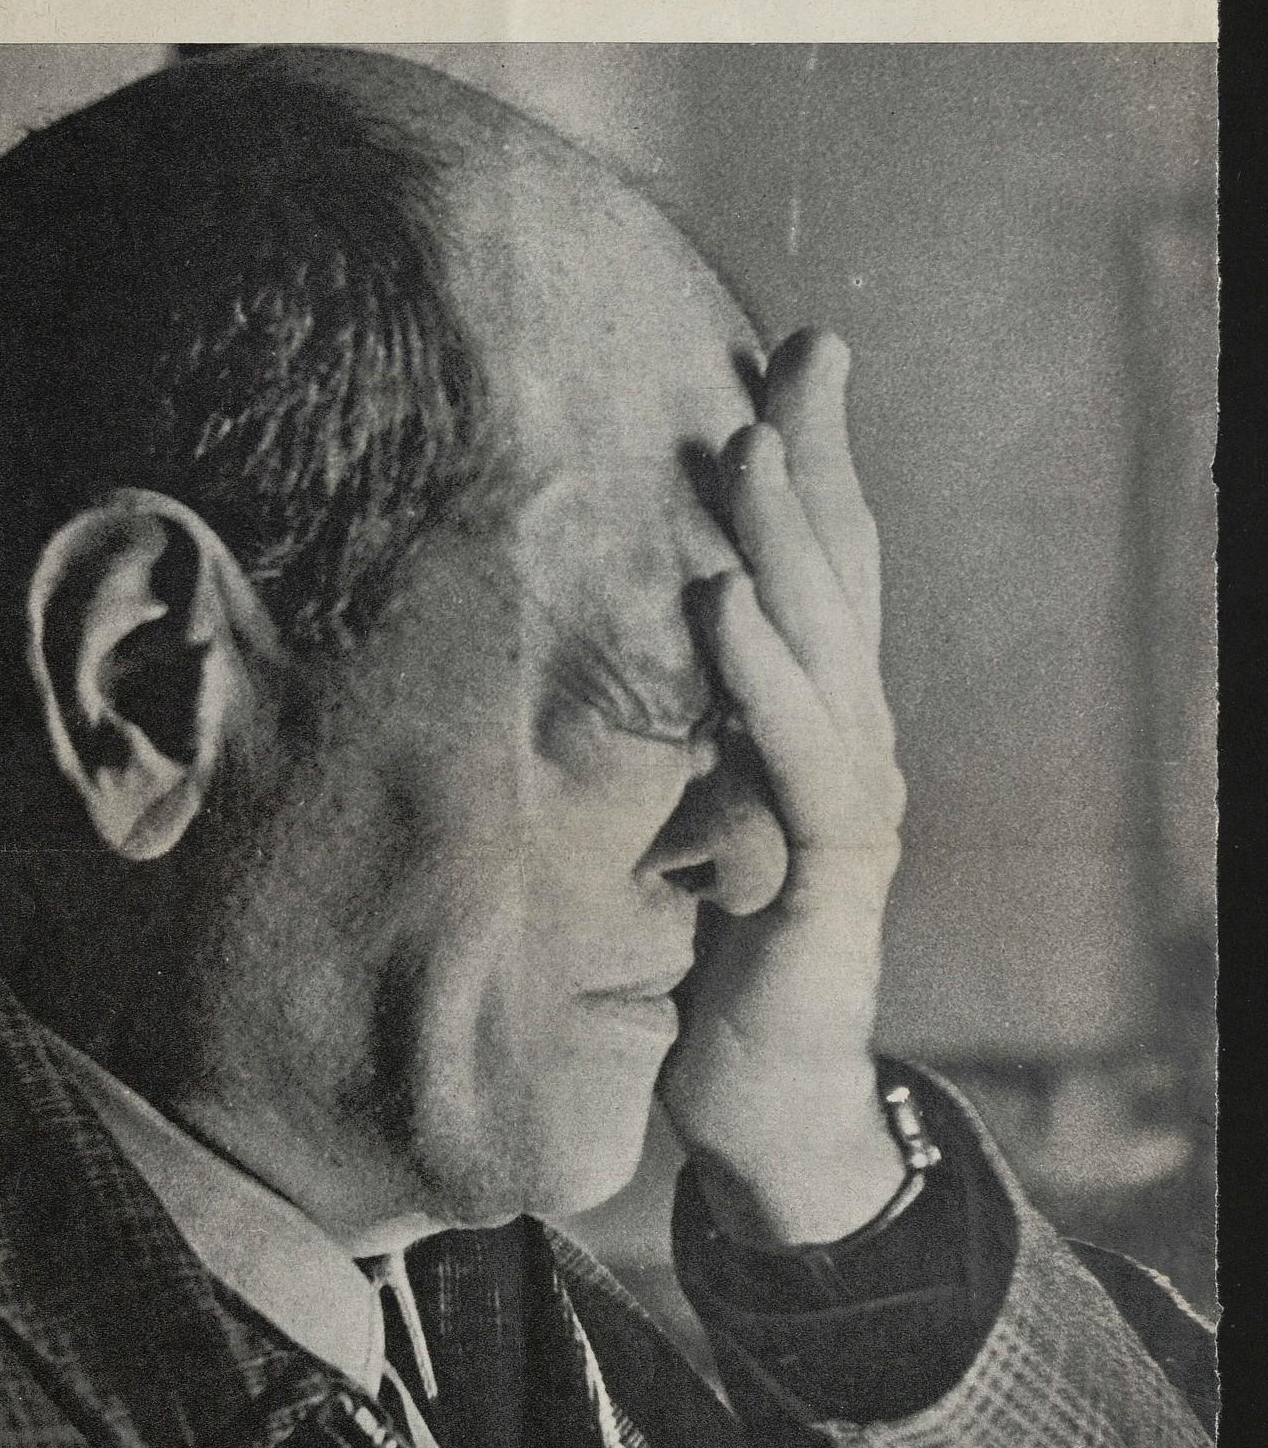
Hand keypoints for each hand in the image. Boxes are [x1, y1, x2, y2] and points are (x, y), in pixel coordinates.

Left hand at [659, 330, 908, 1247]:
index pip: (819, 572)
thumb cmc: (713, 946)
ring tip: (746, 447)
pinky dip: (763, 683)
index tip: (788, 355)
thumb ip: (675, 729)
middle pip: (838, 584)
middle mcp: (850, 744)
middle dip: (813, 467)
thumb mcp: (686, 811)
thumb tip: (595, 637)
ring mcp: (853, 805)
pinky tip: (725, 608)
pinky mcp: (832, 875)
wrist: (762, 1092)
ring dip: (784, 547)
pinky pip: (800, 763)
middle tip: (795, 357)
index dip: (814, 464)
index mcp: (812, 722)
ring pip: (827, 654)